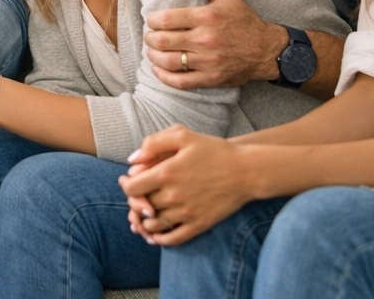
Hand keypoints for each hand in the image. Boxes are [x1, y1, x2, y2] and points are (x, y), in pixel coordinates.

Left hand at [118, 126, 255, 244]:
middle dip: (135, 201)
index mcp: (167, 173)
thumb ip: (153, 143)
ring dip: (144, 220)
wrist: (247, 171)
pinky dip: (159, 239)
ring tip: (146, 212)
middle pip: (140, 207)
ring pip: (153, 225)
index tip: (129, 181)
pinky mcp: (199, 225)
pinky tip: (156, 233)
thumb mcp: (183, 136)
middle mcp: (174, 195)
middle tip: (138, 196)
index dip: (126, 185)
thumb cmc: (214, 150)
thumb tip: (132, 161)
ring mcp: (186, 213)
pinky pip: (172, 239)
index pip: (131, 188)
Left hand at [143, 0, 285, 89]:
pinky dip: (164, 77)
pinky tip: (158, 69)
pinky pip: (180, 81)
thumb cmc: (243, 19)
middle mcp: (205, 40)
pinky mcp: (211, 78)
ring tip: (151, 51)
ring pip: (169, 61)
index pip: (166, 19)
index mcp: (206, 17)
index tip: (152, 20)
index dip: (153, 20)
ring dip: (153, 56)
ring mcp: (208, 61)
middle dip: (150, 38)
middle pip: (163, 41)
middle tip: (149, 36)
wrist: (265, 49)